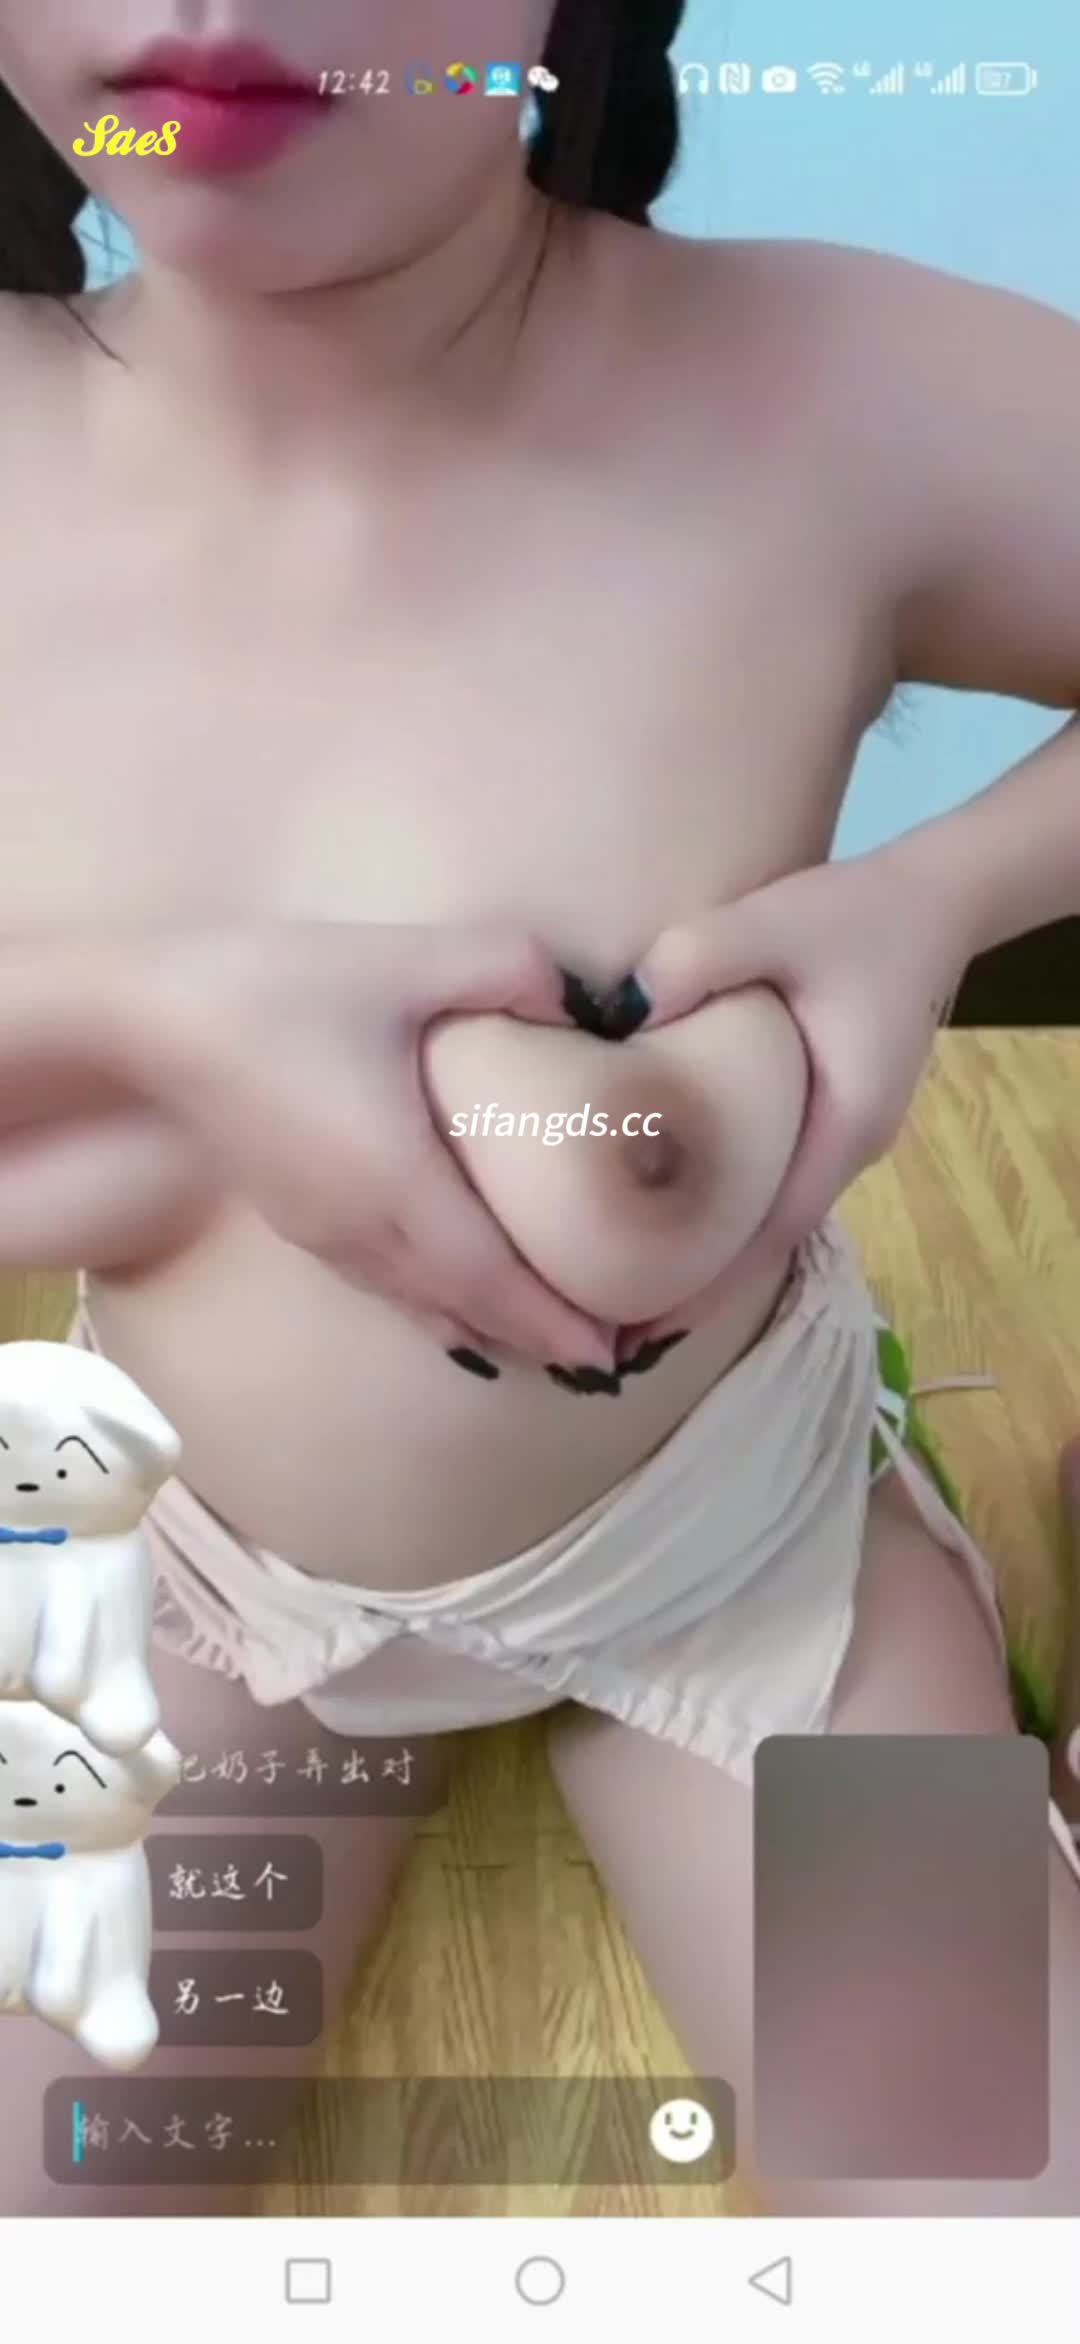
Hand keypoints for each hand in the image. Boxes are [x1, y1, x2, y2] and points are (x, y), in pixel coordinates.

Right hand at [0, 921, 615, 1370]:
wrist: (145, 1022)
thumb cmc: (272, 990)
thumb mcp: (404, 959)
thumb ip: (510, 971)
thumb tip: (584, 998)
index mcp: (400, 1188)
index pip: (497, 1282)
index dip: (560, 1323)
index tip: (618, 1352)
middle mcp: (365, 1233)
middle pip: (469, 1311)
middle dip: (542, 1336)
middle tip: (616, 1349)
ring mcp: (326, 1236)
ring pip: (425, 1305)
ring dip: (492, 1324)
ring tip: (557, 1331)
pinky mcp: (300, 1221)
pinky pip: (389, 1284)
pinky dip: (443, 1301)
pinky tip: (465, 1291)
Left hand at [617, 848, 968, 1347]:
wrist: (930, 901)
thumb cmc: (857, 916)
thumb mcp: (773, 921)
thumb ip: (699, 957)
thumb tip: (625, 1008)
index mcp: (845, 1122)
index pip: (772, 1229)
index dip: (708, 1282)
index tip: (645, 1325)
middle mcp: (847, 1146)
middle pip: (765, 1242)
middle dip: (696, 1288)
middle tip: (612, 1329)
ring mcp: (837, 1135)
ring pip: (766, 1218)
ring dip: (706, 1256)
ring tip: (623, 1289)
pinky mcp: (820, 1116)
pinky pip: (766, 1183)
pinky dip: (720, 1212)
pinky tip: (662, 1217)